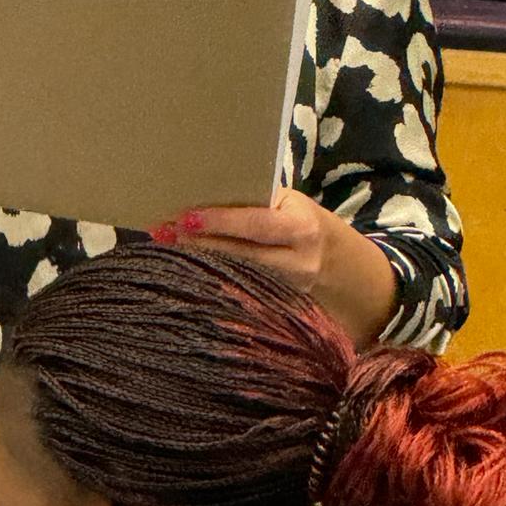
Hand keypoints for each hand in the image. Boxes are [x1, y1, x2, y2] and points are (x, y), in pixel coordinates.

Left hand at [154, 189, 399, 347]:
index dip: (220, 223)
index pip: (255, 224)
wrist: (345, 269)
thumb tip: (207, 196)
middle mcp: (298, 263)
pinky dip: (212, 279)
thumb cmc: (307, 224)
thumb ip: (259, 204)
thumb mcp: (294, 206)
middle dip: (197, 243)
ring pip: (235, 276)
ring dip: (198, 262)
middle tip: (160, 231)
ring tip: (165, 247)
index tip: (185, 218)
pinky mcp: (277, 309)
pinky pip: (240, 292)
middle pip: (238, 254)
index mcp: (303, 228)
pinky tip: (186, 272)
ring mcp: (288, 291)